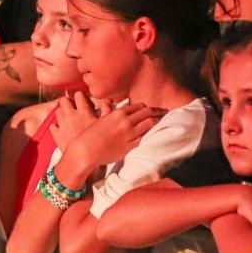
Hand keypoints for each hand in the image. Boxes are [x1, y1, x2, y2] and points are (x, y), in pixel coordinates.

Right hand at [50, 94, 164, 186]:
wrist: (85, 150)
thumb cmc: (89, 135)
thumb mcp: (99, 119)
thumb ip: (107, 110)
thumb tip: (109, 102)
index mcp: (118, 113)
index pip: (139, 106)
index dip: (147, 107)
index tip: (152, 109)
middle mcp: (125, 122)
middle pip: (148, 113)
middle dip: (158, 112)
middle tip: (165, 113)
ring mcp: (129, 134)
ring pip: (150, 124)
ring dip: (158, 122)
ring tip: (164, 122)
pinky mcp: (130, 146)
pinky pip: (146, 138)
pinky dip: (152, 135)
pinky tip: (157, 134)